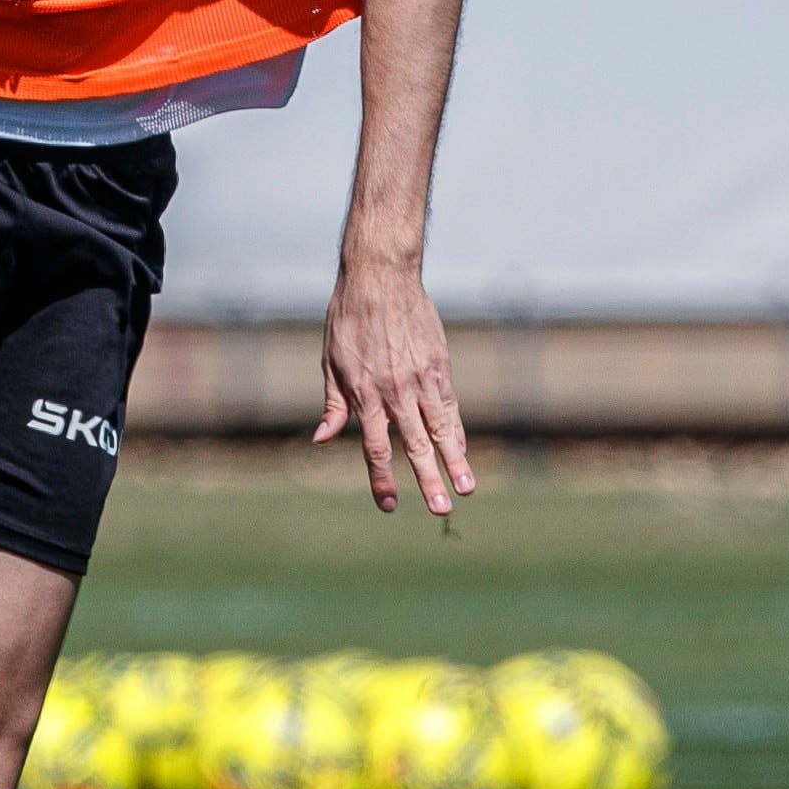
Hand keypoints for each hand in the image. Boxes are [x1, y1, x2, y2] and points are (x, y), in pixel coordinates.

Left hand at [314, 259, 474, 514]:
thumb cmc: (348, 320)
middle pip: (414, 445)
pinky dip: (458, 430)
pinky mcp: (439, 365)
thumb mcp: (330, 362)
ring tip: (466, 489)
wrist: (379, 278)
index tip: (388, 505)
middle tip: (440, 510)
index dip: (382, 479)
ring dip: (455, 461)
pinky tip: (463, 451)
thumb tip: (322, 440)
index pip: (375, 447)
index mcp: (364, 394)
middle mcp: (395, 391)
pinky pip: (450, 405)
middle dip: (428, 480)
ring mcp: (420, 379)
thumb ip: (333, 406)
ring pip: (441, 428)